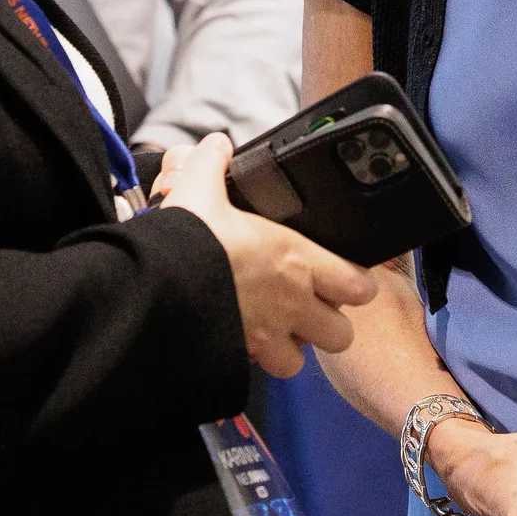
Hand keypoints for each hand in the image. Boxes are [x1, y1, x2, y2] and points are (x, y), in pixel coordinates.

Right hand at [157, 132, 376, 375]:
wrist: (157, 290)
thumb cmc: (190, 241)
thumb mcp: (202, 190)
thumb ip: (214, 164)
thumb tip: (217, 145)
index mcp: (298, 261)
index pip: (360, 285)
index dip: (356, 283)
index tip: (342, 276)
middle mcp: (292, 304)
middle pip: (341, 334)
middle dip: (328, 324)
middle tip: (308, 307)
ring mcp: (268, 336)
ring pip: (302, 360)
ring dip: (293, 347)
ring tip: (277, 328)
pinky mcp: (240, 357)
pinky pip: (263, 370)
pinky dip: (258, 360)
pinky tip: (244, 339)